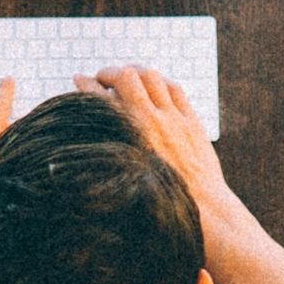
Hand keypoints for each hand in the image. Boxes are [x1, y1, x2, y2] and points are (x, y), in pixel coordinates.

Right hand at [74, 65, 237, 216]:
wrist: (203, 210)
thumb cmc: (161, 206)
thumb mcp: (122, 186)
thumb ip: (105, 163)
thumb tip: (83, 160)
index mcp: (128, 138)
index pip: (99, 98)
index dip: (85, 85)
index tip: (79, 79)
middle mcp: (150, 122)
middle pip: (126, 77)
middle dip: (111, 72)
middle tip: (103, 78)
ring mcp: (174, 119)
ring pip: (152, 77)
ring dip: (136, 72)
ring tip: (128, 76)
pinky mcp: (192, 122)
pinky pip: (176, 89)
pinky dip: (162, 82)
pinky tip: (157, 86)